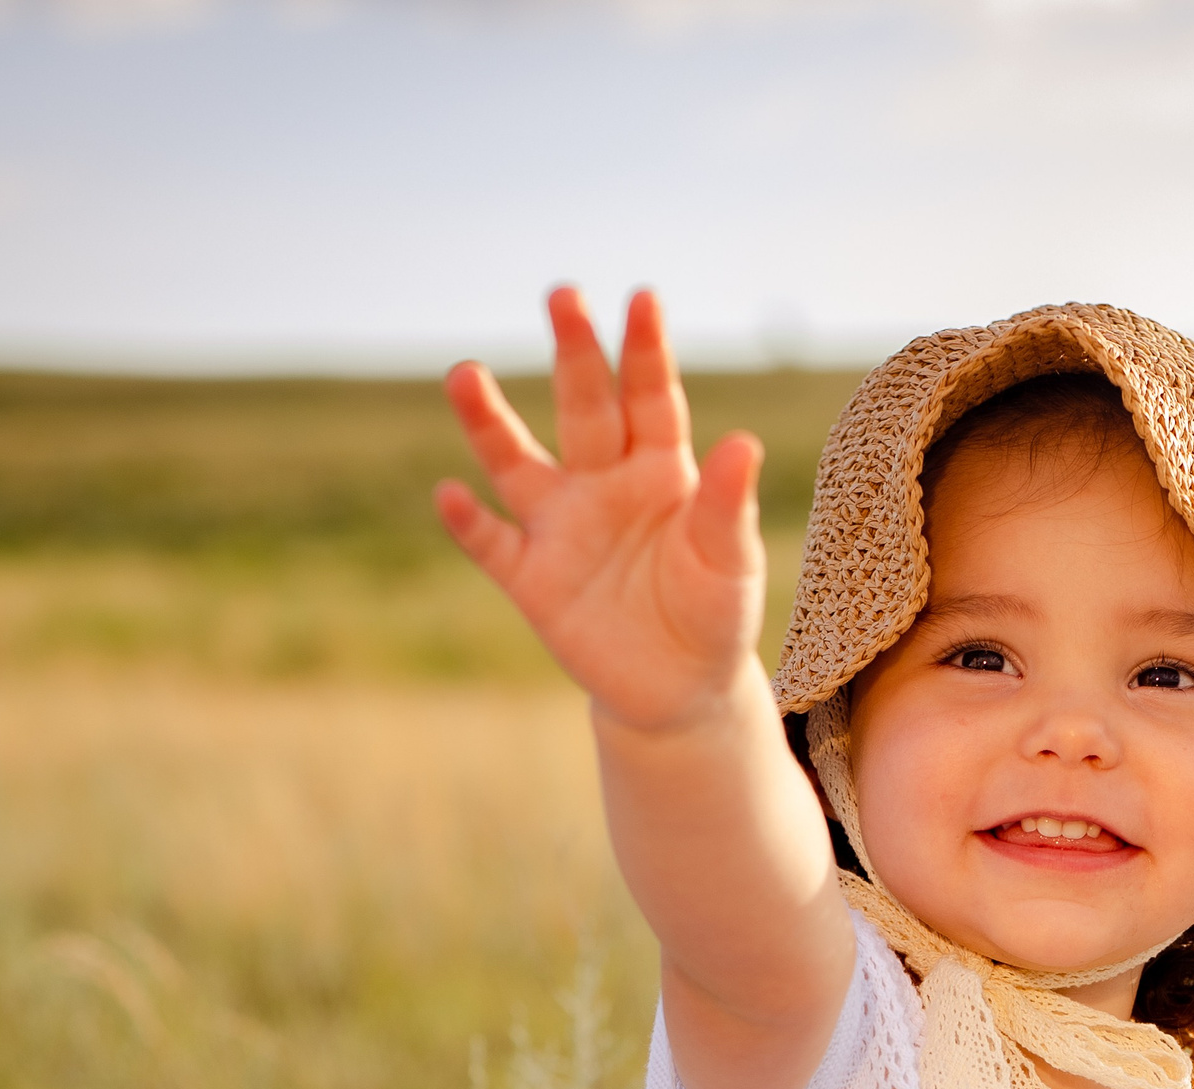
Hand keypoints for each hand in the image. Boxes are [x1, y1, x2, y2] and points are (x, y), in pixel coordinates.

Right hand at [436, 287, 766, 734]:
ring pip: (518, 463)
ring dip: (489, 422)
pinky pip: (493, 544)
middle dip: (575, 353)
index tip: (643, 299)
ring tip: (464, 374)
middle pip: (585, 409)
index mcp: (661, 470)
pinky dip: (469, 522)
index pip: (652, 399)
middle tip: (563, 294)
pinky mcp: (531, 578)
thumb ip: (729, 506)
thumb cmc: (714, 612)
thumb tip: (744, 442)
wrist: (680, 689)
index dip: (647, 351)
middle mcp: (604, 483)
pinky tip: (449, 494)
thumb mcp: (730, 563)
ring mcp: (561, 526)